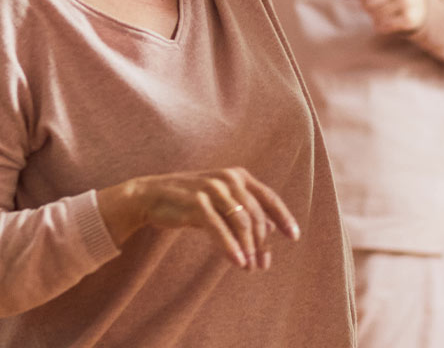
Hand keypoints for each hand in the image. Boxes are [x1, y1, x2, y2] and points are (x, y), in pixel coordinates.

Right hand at [96, 167, 300, 270]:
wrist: (149, 196)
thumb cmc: (188, 201)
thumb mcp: (220, 203)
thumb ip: (244, 211)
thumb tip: (270, 229)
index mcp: (238, 176)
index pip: (269, 198)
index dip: (283, 218)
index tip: (294, 237)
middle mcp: (228, 179)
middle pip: (256, 215)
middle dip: (262, 243)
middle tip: (262, 266)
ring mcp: (212, 189)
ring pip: (241, 222)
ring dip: (249, 248)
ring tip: (250, 268)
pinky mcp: (196, 203)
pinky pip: (219, 228)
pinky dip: (230, 247)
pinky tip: (238, 262)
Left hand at [336, 0, 427, 33]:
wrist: (422, 4)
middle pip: (367, 1)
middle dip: (367, 7)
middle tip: (375, 6)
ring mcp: (407, 1)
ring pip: (375, 15)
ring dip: (374, 18)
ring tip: (382, 13)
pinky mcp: (410, 18)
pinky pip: (384, 26)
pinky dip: (381, 27)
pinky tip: (386, 22)